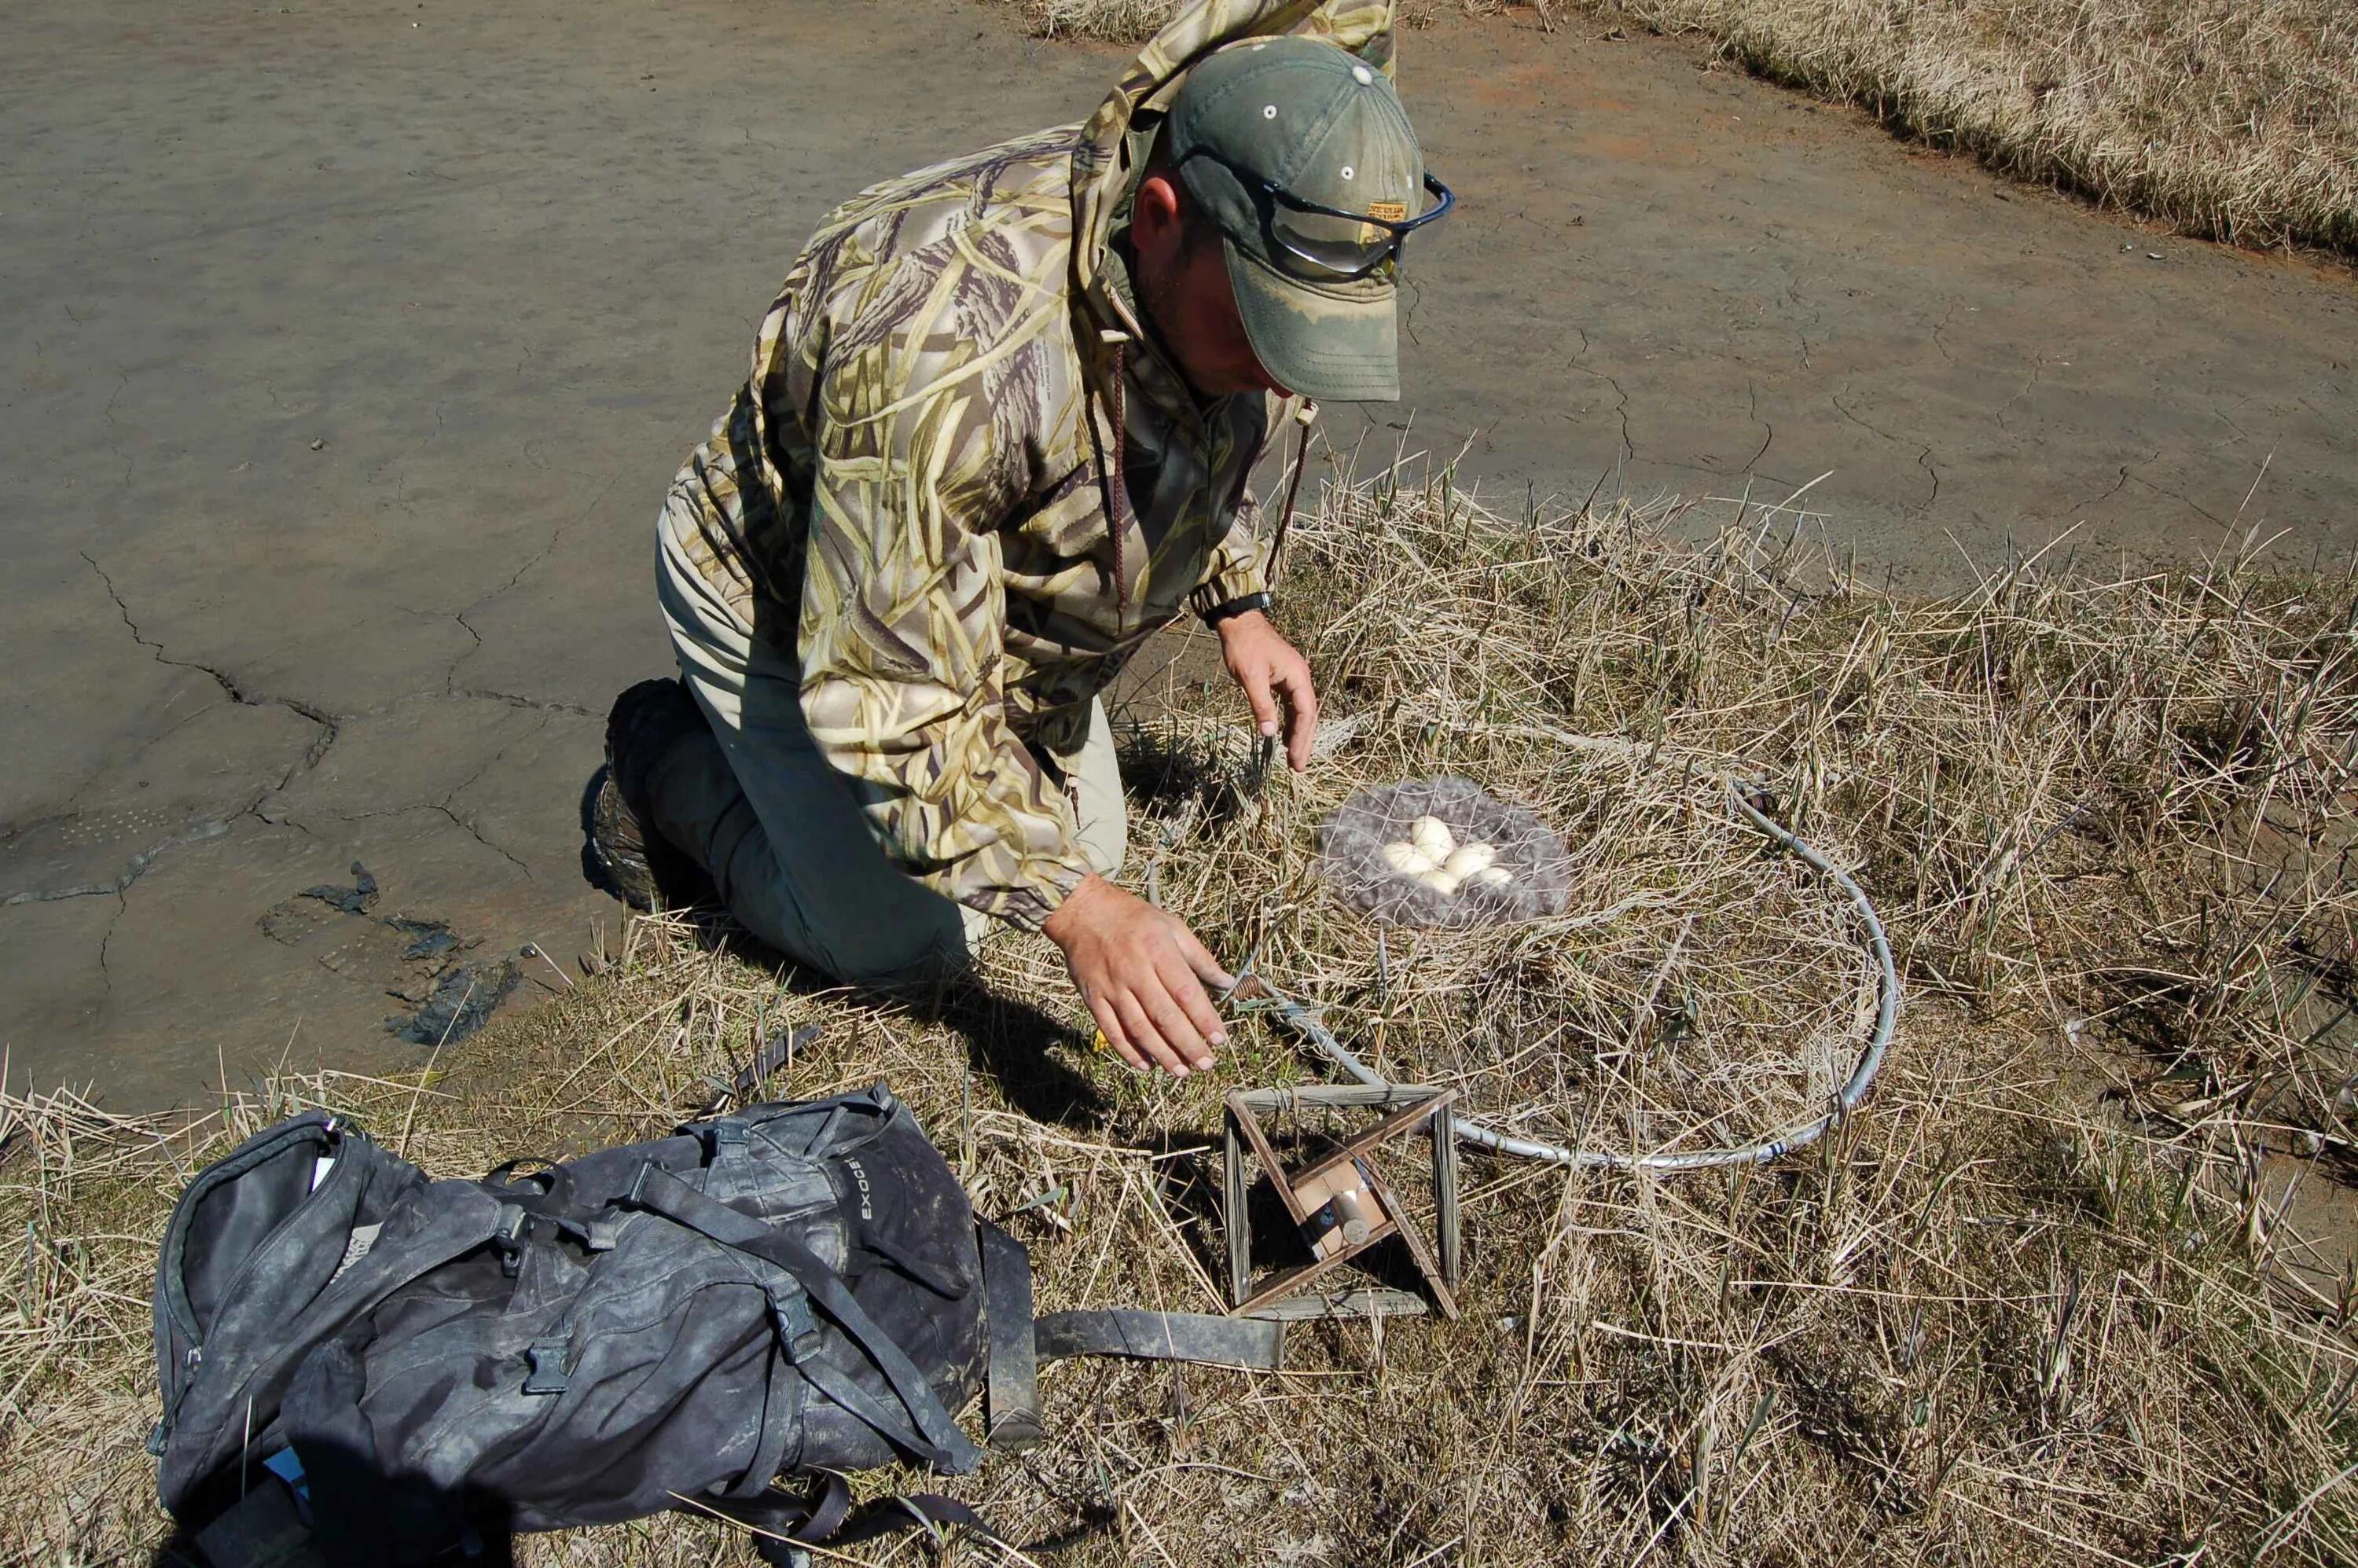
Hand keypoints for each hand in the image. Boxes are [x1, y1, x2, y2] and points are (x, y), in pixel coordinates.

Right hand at [1042, 874, 1234, 1075]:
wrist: (1082, 911)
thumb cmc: (1133, 918)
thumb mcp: (1172, 926)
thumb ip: (1200, 957)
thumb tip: (1228, 982)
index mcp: (1158, 951)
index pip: (1186, 993)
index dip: (1204, 1019)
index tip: (1220, 1039)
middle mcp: (1135, 972)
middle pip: (1165, 1016)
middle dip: (1188, 1044)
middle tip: (1206, 1064)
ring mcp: (1112, 988)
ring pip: (1139, 1029)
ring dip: (1162, 1054)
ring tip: (1181, 1071)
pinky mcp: (1093, 998)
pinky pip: (1112, 1031)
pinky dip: (1129, 1051)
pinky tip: (1146, 1065)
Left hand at [1216, 609, 1317, 771]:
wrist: (1239, 622)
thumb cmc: (1244, 647)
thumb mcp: (1250, 678)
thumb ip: (1262, 705)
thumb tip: (1269, 733)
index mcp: (1298, 676)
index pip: (1306, 713)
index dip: (1301, 738)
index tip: (1295, 759)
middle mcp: (1301, 678)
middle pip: (1308, 715)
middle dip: (1304, 741)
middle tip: (1299, 767)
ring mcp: (1293, 678)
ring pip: (1300, 712)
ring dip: (1298, 734)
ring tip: (1293, 757)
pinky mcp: (1283, 679)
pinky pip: (1291, 705)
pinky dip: (1289, 722)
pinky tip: (1282, 736)